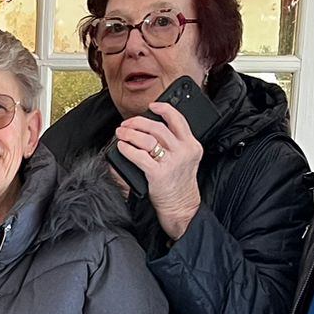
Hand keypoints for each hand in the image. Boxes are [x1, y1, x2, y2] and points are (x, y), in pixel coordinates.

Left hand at [113, 101, 205, 239]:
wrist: (182, 207)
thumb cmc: (179, 183)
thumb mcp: (186, 159)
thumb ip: (175, 143)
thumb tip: (150, 128)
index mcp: (192, 145)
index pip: (178, 119)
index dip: (163, 108)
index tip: (151, 106)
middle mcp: (183, 151)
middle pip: (157, 128)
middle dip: (138, 122)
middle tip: (127, 124)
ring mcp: (172, 162)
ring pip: (147, 139)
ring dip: (130, 134)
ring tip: (121, 133)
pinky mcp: (158, 174)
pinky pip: (139, 156)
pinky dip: (127, 149)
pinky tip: (122, 147)